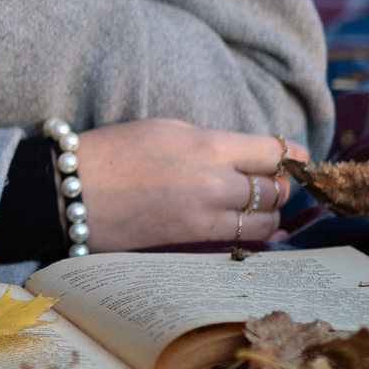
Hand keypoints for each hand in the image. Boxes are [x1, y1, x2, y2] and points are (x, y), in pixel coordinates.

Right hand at [70, 119, 303, 248]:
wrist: (70, 191)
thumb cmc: (111, 152)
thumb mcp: (165, 129)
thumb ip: (211, 143)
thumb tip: (247, 156)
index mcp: (206, 144)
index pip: (274, 151)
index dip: (294, 156)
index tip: (298, 158)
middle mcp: (212, 180)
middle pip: (276, 186)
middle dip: (281, 184)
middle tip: (276, 181)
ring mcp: (203, 214)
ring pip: (265, 217)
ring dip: (271, 211)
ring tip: (261, 205)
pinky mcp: (191, 240)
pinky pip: (242, 238)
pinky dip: (254, 232)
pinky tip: (253, 227)